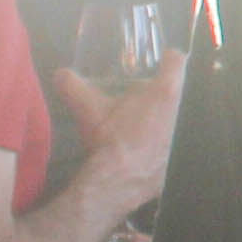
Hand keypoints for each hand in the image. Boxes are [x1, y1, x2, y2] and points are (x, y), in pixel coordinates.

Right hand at [44, 52, 186, 224]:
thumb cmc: (109, 139)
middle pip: (176, 92)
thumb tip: (60, 73)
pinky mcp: (175, 161)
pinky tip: (142, 148)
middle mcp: (180, 114)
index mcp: (164, 94)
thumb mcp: (89, 110)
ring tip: (139, 122)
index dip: (168, 58)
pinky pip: (171, 145)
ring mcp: (181, 139)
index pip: (177, 62)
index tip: (161, 59)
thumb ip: (73, 87)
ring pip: (176, 119)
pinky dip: (159, 144)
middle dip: (160, 91)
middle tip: (141, 94)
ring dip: (161, 118)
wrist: (118, 183)